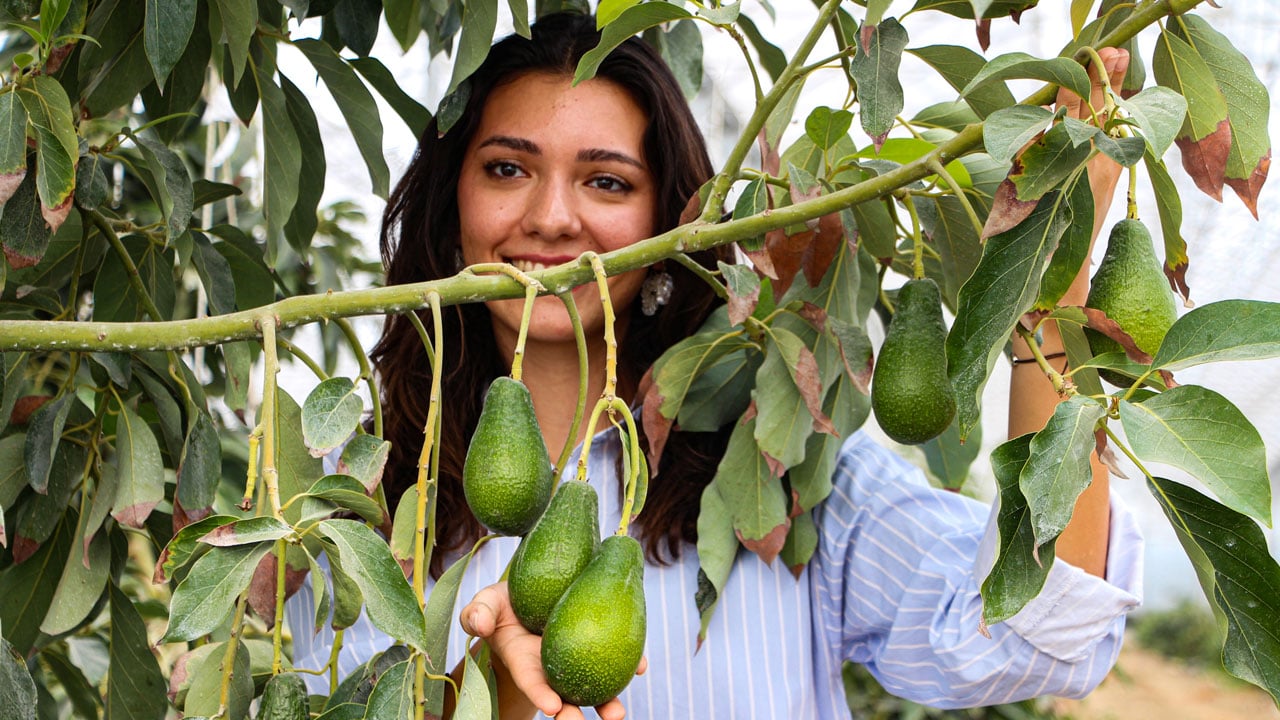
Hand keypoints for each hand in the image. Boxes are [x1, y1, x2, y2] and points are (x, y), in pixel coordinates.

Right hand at [460, 582, 646, 719]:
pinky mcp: (594, 644)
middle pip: (562, 694)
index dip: (540, 695)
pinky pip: (613, 657)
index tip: (553, 707)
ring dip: (606, 701)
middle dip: (572, 713)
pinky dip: (628, 663)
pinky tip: (641, 667)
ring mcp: (575, 659)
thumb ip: (477, 613)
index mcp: (524, 661)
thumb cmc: (503, 606)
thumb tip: (477, 623)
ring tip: (617, 715)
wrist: (531, 597)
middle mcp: (551, 668)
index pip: (531, 681)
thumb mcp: (486, 605)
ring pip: (592, 684)